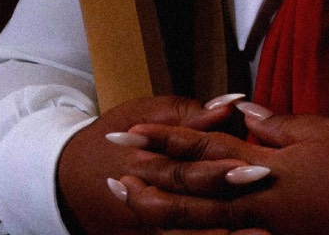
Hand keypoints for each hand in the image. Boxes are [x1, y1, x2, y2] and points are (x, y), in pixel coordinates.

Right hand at [55, 93, 253, 234]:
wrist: (66, 181)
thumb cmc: (111, 139)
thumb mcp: (140, 114)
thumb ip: (186, 114)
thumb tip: (229, 105)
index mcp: (139, 163)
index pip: (180, 171)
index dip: (216, 172)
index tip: (255, 167)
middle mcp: (140, 202)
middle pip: (185, 211)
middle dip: (227, 209)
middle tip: (263, 201)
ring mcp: (141, 230)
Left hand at [116, 102, 328, 234]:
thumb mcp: (319, 132)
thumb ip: (276, 125)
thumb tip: (242, 112)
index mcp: (262, 164)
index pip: (202, 147)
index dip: (164, 139)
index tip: (130, 132)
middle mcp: (255, 198)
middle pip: (190, 191)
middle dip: (148, 180)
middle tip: (109, 173)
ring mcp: (264, 227)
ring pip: (202, 224)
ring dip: (163, 212)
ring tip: (130, 202)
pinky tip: (180, 233)